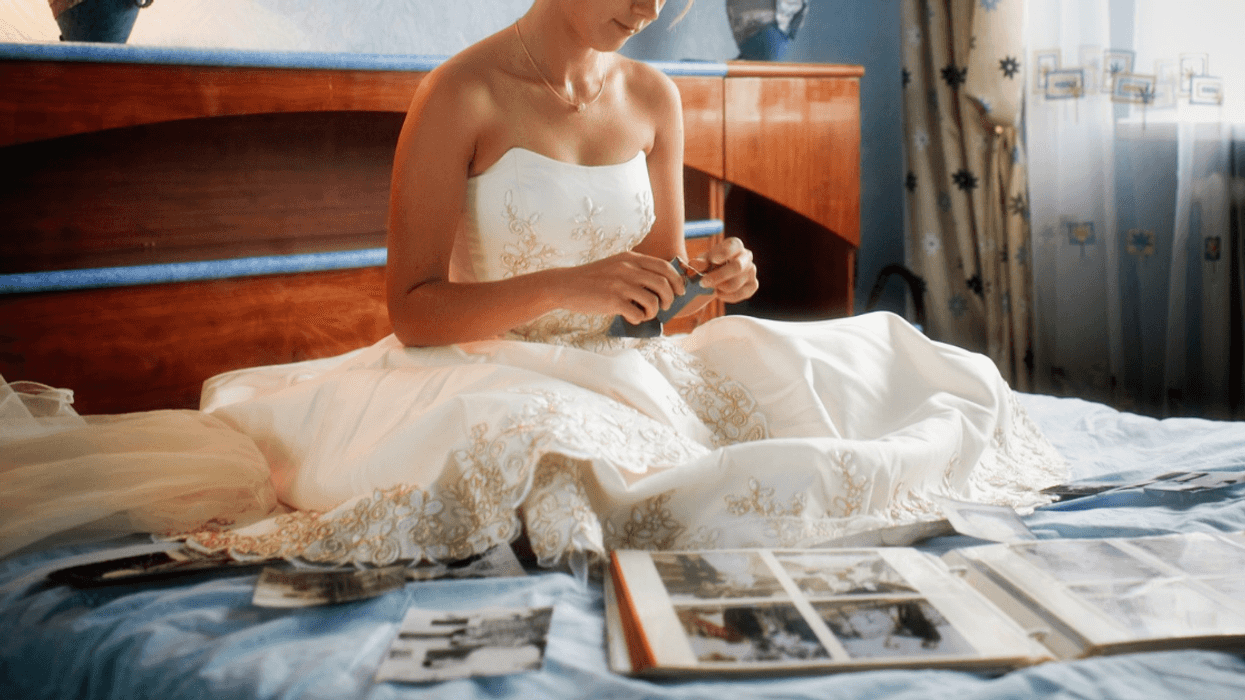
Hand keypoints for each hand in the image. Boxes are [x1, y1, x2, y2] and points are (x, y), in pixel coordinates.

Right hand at [554, 251, 685, 323]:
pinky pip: (638, 313)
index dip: (677, 280)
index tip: (680, 291)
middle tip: (666, 307)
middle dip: (670, 299)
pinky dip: (639, 319)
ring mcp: (620, 284)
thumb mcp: (615, 265)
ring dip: (654, 312)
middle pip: (664, 284)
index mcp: (631, 258)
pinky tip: (631, 317)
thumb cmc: (592, 279)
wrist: (565, 285)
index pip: (664, 266)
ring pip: (654, 300)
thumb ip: (635, 270)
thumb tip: (660, 286)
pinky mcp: (613, 300)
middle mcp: (628, 268)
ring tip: (645, 314)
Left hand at [690, 237, 757, 303]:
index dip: (724, 253)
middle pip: (737, 266)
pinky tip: (719, 293)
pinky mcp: (753, 285)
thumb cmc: (711, 264)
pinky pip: (741, 294)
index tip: (713, 260)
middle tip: (702, 283)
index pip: (733, 246)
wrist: (720, 275)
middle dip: (718, 276)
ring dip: (720, 288)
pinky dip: (728, 296)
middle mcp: (747, 256)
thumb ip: (699, 262)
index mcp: (735, 245)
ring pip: (736, 284)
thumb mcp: (703, 260)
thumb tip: (694, 265)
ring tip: (711, 288)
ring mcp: (751, 271)